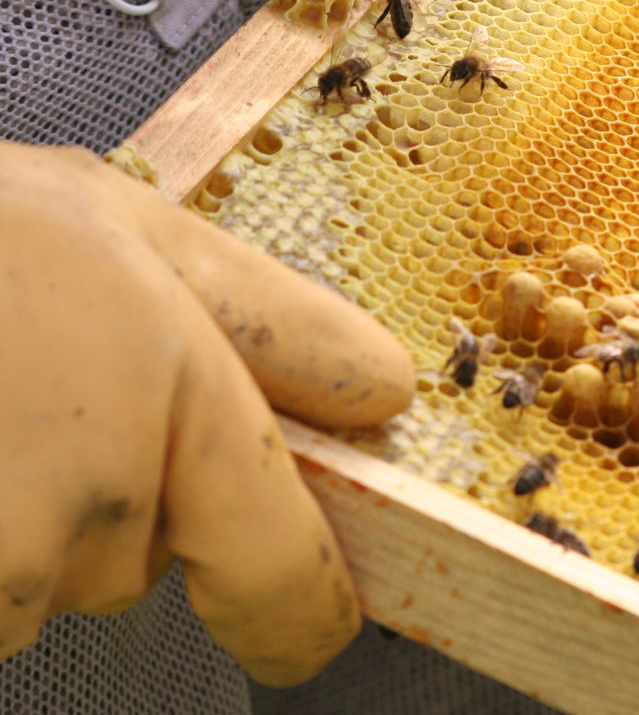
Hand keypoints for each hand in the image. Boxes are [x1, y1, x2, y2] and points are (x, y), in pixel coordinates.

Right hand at [0, 142, 413, 684]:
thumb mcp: (137, 231)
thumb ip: (275, 323)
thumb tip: (386, 392)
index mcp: (173, 400)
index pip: (285, 576)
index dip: (300, 612)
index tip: (296, 621)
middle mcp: (81, 501)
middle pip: (133, 569)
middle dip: (97, 506)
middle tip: (29, 395)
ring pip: (28, 589)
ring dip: (4, 525)